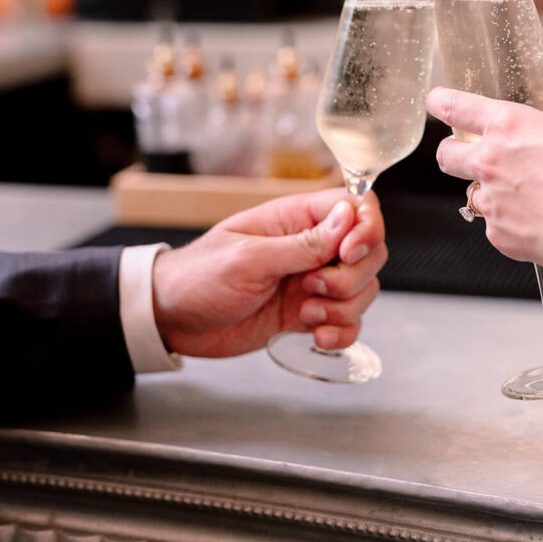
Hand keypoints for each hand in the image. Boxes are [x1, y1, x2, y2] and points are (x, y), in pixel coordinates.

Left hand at [151, 188, 386, 357]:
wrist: (173, 319)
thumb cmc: (199, 276)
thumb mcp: (250, 258)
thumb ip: (303, 244)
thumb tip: (348, 217)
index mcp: (296, 218)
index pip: (356, 206)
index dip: (366, 228)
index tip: (348, 253)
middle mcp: (311, 246)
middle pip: (369, 251)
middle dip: (352, 277)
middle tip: (313, 287)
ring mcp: (312, 280)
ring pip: (363, 289)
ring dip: (344, 308)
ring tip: (306, 314)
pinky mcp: (308, 313)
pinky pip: (348, 321)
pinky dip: (341, 332)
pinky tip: (315, 335)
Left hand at [426, 80, 542, 282]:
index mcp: (509, 127)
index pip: (454, 107)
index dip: (440, 102)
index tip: (437, 102)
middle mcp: (490, 162)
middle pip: (445, 154)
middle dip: (455, 153)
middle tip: (478, 155)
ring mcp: (491, 201)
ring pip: (472, 193)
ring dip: (490, 191)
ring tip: (529, 195)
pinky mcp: (497, 235)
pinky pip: (493, 224)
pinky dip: (509, 221)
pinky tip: (540, 220)